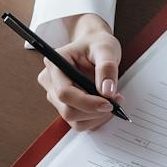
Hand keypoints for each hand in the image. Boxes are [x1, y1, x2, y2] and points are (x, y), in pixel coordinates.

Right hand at [38, 15, 123, 131]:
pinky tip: (105, 105)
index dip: (87, 102)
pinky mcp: (65, 105)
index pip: (64, 93)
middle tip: (116, 100)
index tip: (108, 103)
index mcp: (55, 64)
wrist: (94, 47)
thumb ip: (107, 68)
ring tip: (112, 100)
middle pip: (68, 110)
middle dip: (94, 110)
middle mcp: (50, 81)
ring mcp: (56, 96)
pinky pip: (79, 122)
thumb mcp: (106, 49)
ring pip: (73, 119)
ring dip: (96, 116)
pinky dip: (95, 118)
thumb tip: (106, 91)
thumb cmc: (96, 45)